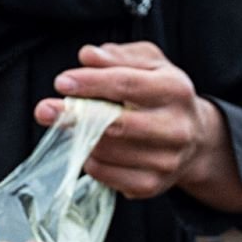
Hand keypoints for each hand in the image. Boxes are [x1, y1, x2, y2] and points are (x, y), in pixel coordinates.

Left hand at [36, 42, 227, 200]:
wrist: (196, 139)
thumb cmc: (163, 94)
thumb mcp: (149, 63)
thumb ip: (118, 56)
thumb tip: (88, 56)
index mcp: (176, 90)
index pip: (127, 85)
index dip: (91, 83)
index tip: (62, 82)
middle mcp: (176, 128)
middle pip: (117, 124)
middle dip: (76, 116)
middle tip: (45, 109)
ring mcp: (166, 161)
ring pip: (107, 151)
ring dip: (81, 138)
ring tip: (73, 126)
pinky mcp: (152, 185)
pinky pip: (106, 175)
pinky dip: (91, 161)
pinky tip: (92, 148)